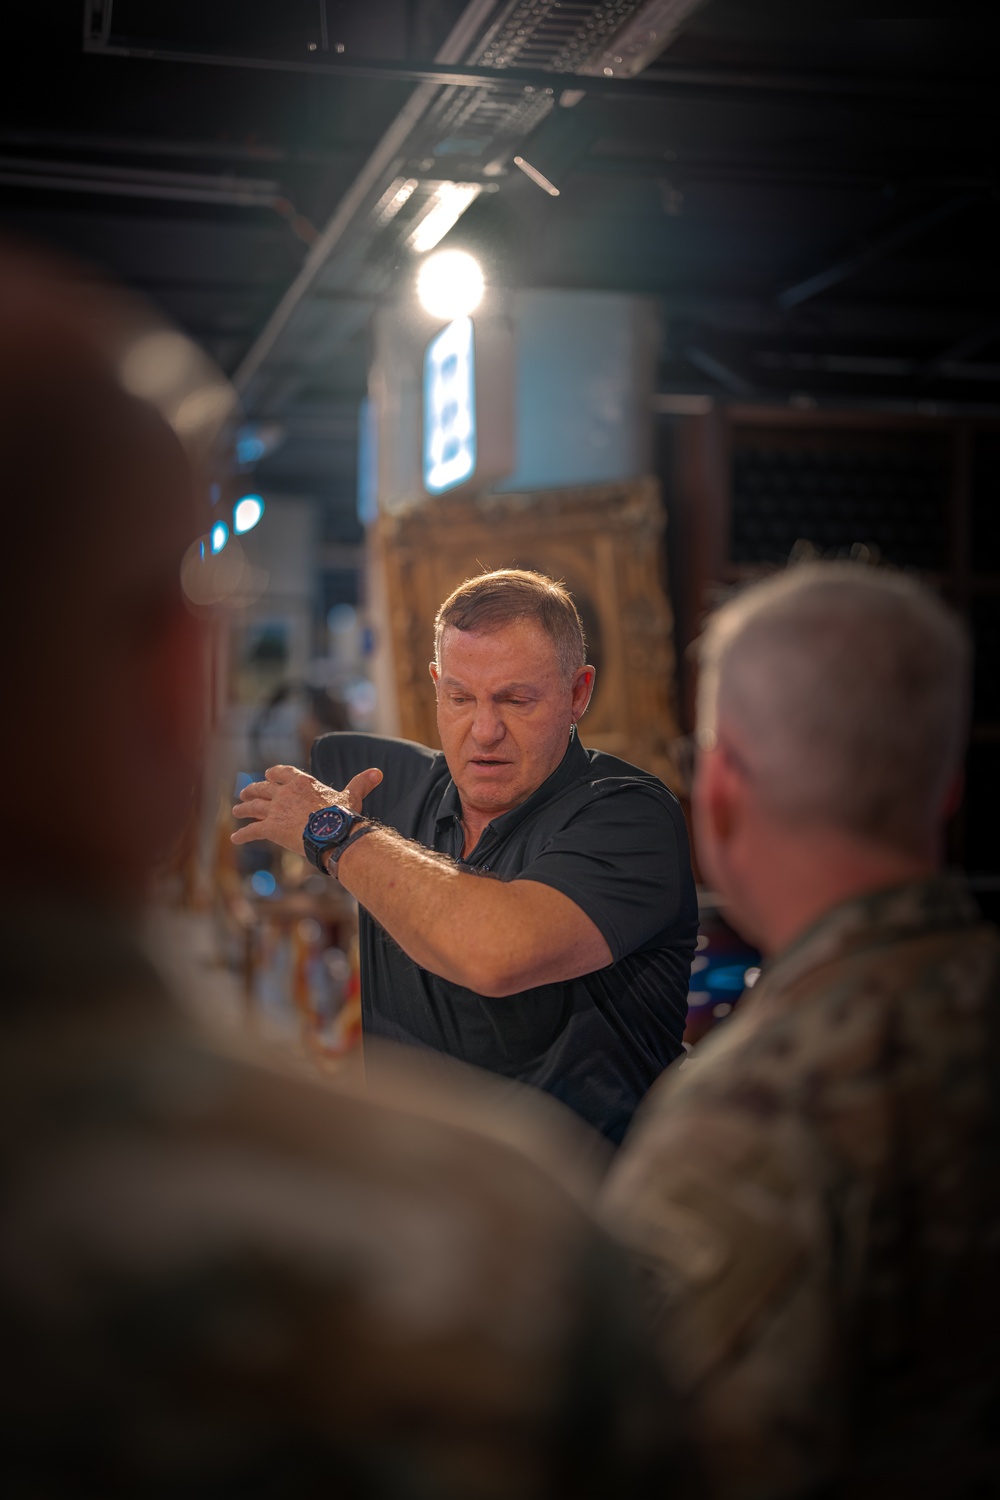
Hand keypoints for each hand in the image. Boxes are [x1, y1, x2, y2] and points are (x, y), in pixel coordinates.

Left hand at [231, 764, 382, 854]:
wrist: (331, 833)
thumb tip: (378, 772)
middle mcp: (284, 793)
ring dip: (243, 809)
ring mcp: (275, 810)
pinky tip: (235, 839)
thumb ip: (361, 783)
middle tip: (244, 793)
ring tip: (236, 811)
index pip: (283, 772)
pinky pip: (252, 831)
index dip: (273, 774)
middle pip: (263, 788)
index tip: (268, 775)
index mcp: (302, 783)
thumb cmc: (342, 816)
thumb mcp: (351, 796)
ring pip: (253, 807)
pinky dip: (243, 835)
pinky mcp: (270, 828)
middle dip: (253, 790)